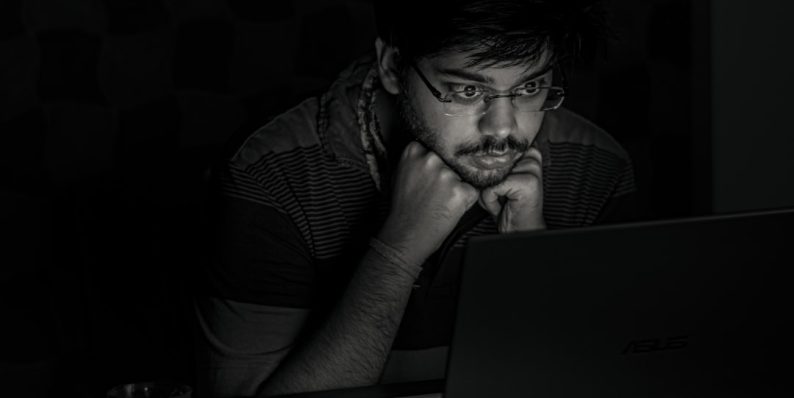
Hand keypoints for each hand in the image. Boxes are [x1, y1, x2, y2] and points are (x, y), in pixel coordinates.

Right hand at [378, 141, 479, 264]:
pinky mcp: (460, 191)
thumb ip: (415, 159)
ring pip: (462, 176)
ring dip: (456, 188)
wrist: (405, 235)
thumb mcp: (400, 174)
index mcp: (413, 151)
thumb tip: (430, 151)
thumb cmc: (403, 208)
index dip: (435, 164)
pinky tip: (448, 208)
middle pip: (450, 161)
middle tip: (434, 192)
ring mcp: (446, 175)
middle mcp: (430, 159)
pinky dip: (464, 200)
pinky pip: (471, 191)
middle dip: (447, 174)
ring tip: (439, 202)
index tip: (429, 176)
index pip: (436, 148)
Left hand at [479, 146, 544, 232]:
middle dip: (488, 184)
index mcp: (527, 155)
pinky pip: (491, 189)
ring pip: (489, 177)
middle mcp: (531, 160)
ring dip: (488, 194)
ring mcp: (530, 170)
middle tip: (502, 197)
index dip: (488, 171)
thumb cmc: (508, 207)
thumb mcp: (498, 181)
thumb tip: (474, 158)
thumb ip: (491, 166)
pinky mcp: (525, 182)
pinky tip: (502, 207)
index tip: (499, 186)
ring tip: (502, 202)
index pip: (495, 152)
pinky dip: (490, 202)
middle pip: (490, 165)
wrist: (520, 230)